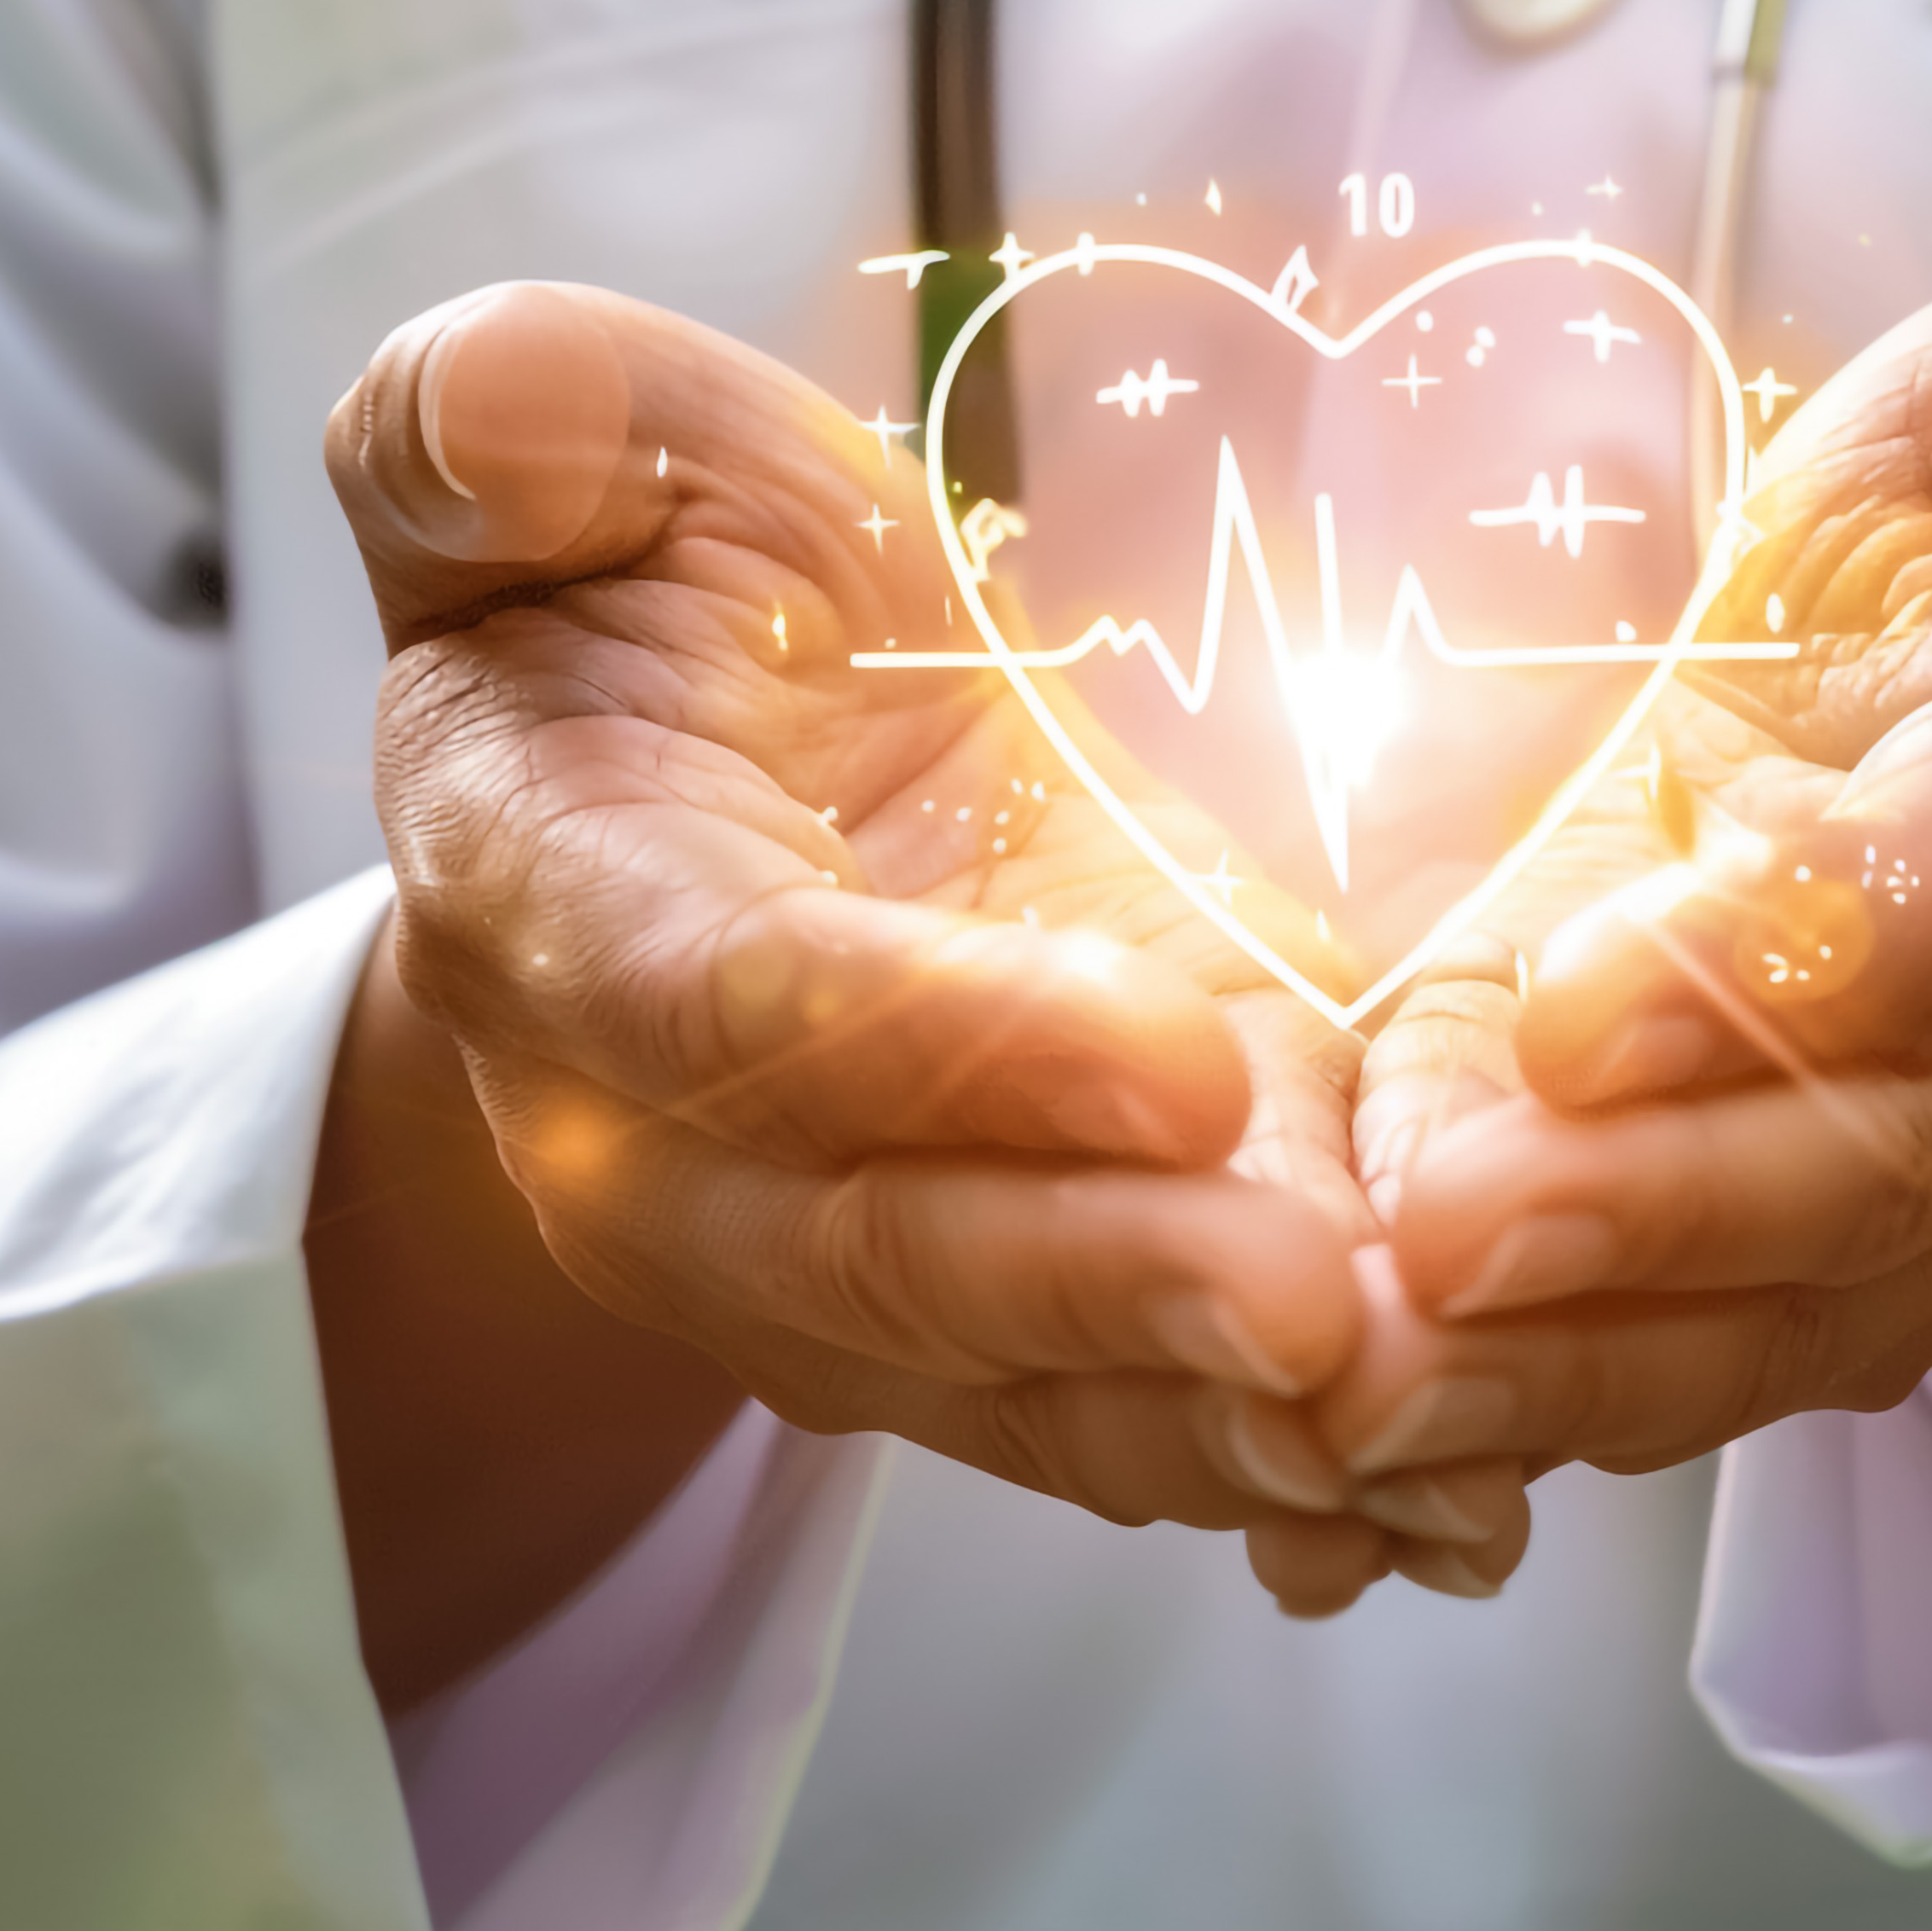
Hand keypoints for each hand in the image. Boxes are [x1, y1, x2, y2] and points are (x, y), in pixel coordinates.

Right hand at [314, 285, 1516, 1696]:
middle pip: (881, 1254)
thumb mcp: (563, 443)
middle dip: (1108, 1289)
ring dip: (1213, 1422)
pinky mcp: (999, 1300)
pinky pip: (1116, 1416)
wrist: (706, 759)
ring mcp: (827, 1258)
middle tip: (1322, 1314)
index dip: (942, 1044)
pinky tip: (1441, 1510)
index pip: (731, 1005)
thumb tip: (490, 422)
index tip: (1176, 1058)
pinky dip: (1272, 1474)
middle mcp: (661, 1147)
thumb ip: (490, 419)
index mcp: (558, 907)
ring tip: (1415, 1432)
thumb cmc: (641, 581)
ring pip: (1015, 1379)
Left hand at [1325, 264, 1931, 1535]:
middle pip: (1886, 1162)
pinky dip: (1520, 1422)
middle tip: (1448, 1228)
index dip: (1818, 950)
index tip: (1591, 990)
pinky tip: (1358, 1455)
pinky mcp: (1801, 1296)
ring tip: (1375, 1378)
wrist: (1928, 752)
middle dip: (1660, 1206)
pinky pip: (1674, 1383)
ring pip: (1771, 1319)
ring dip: (1570, 1360)